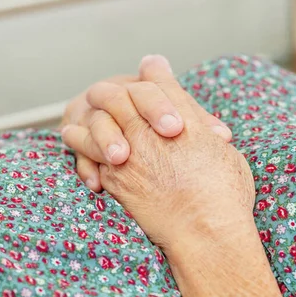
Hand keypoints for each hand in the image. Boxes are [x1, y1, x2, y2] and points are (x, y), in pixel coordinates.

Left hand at [63, 56, 295, 296]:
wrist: (204, 229)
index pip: (161, 81)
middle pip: (122, 92)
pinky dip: (78, 140)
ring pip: (99, 117)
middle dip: (114, 90)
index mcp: (183, 116)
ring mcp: (130, 148)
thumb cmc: (224, 194)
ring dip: (89, 114)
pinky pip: (87, 149)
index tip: (150, 67)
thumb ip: (205, 130)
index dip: (154, 71)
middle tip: (107, 93)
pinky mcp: (115, 175)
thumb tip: (205, 124)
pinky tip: (71, 136)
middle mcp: (152, 126)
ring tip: (79, 118)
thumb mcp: (224, 151)